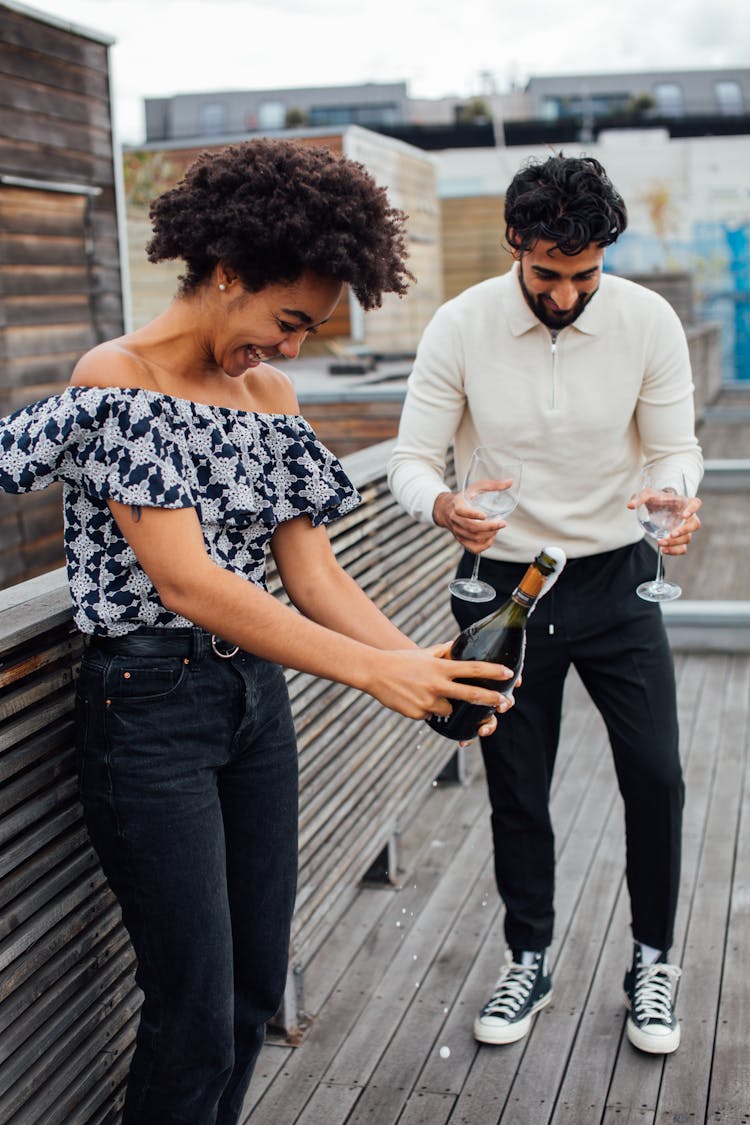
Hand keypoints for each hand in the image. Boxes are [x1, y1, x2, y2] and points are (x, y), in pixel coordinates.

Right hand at [366, 643, 514, 724]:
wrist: (374, 672)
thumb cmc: (402, 661)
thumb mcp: (425, 653)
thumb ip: (444, 651)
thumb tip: (457, 645)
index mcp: (440, 668)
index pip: (472, 669)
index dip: (492, 671)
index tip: (508, 673)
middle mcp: (437, 685)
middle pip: (470, 694)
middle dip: (490, 699)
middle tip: (504, 702)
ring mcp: (427, 702)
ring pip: (449, 710)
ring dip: (445, 705)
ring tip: (426, 693)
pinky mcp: (418, 714)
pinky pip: (431, 716)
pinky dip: (427, 710)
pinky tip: (413, 699)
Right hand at [433, 490, 507, 552]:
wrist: (447, 509)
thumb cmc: (466, 497)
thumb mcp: (477, 487)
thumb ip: (493, 485)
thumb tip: (510, 482)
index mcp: (457, 505)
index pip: (461, 511)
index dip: (472, 514)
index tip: (484, 515)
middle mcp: (455, 519)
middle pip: (471, 527)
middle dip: (489, 527)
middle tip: (502, 523)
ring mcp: (457, 531)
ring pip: (473, 538)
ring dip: (489, 535)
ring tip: (498, 527)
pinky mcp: (461, 540)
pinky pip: (473, 548)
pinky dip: (484, 545)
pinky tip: (491, 538)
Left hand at [627, 491, 701, 555]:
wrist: (658, 506)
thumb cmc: (657, 498)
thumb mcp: (647, 494)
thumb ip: (640, 498)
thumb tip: (630, 505)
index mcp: (684, 503)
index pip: (696, 503)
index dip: (693, 509)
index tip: (684, 515)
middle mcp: (688, 517)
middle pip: (694, 525)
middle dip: (684, 531)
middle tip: (671, 534)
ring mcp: (685, 529)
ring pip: (687, 538)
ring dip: (675, 543)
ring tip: (661, 542)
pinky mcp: (679, 539)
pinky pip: (682, 548)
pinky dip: (674, 551)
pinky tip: (664, 550)